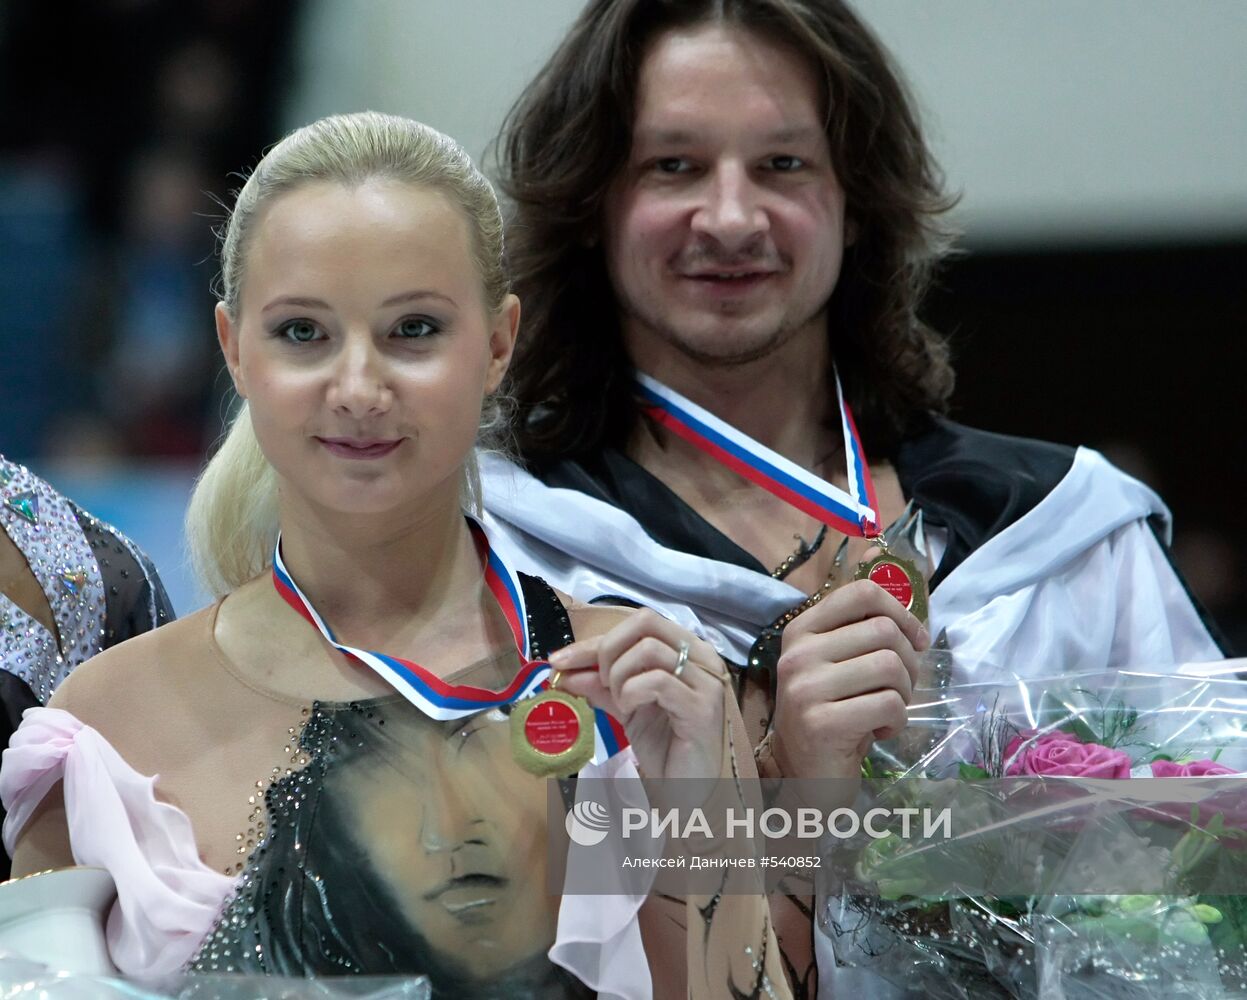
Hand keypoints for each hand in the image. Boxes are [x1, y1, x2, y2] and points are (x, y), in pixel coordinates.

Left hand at [550, 610, 727, 780]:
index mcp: (687, 649)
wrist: (687, 788)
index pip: (638, 625)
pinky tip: (629, 711)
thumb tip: (564, 669)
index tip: (559, 660)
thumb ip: (599, 684)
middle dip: (608, 649)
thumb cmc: (664, 745)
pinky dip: (631, 693)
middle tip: (600, 683)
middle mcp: (702, 657)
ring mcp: (706, 681)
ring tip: (620, 703)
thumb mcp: (626, 706)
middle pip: (646, 622)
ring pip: (648, 650)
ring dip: (620, 676)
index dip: (594, 641)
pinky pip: (656, 681)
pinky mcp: (702, 707)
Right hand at [772, 579, 929, 779]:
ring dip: (904, 692)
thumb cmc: (831, 712)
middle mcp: (798, 655)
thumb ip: (860, 633)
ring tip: (888, 709)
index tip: (915, 640)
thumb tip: (908, 613)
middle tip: (899, 687)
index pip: (860, 593)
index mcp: (801, 631)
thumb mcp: (838, 664)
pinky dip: (897, 721)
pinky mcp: (822, 724)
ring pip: (890, 666)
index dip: (900, 612)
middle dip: (908, 661)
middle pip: (883, 631)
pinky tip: (879, 730)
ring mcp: (806, 689)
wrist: (803, 774)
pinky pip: (889, 705)